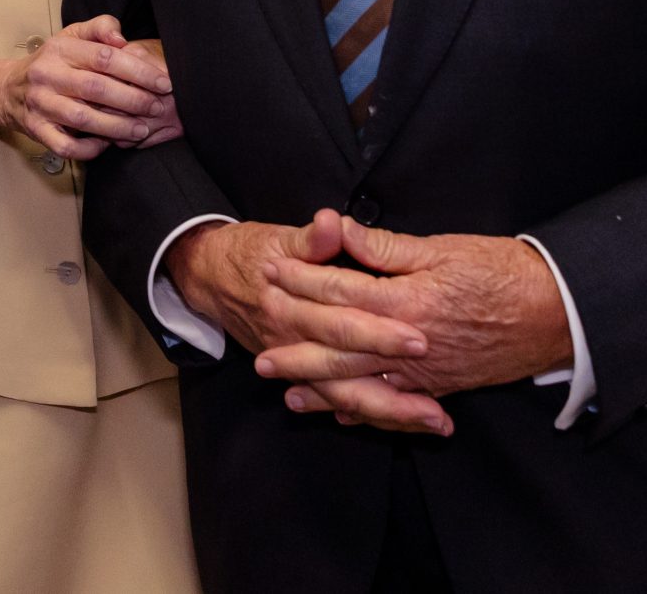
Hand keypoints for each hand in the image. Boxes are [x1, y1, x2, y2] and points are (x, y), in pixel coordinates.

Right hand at [0, 14, 174, 159]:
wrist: (7, 89)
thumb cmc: (51, 61)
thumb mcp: (71, 36)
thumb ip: (100, 28)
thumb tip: (122, 39)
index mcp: (60, 49)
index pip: (104, 57)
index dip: (138, 71)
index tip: (162, 82)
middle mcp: (47, 75)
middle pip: (96, 88)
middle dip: (133, 100)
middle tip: (157, 108)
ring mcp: (40, 104)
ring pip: (82, 119)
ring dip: (117, 127)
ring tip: (141, 130)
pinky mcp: (35, 130)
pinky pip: (64, 145)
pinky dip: (88, 148)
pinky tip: (106, 144)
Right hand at [163, 214, 438, 430]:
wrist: (209, 276)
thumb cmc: (252, 252)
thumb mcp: (279, 237)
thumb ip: (311, 238)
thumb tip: (332, 222)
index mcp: (291, 304)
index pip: (341, 320)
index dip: (379, 332)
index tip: (419, 339)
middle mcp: (292, 340)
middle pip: (346, 371)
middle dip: (393, 390)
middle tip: (437, 405)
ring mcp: (296, 362)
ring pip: (343, 396)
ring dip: (389, 412)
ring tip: (435, 422)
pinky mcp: (300, 373)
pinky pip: (336, 400)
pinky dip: (368, 415)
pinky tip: (404, 423)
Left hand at [258, 220, 572, 431]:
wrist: (558, 312)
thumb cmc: (503, 271)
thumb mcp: (444, 248)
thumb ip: (387, 248)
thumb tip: (340, 230)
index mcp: (410, 299)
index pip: (342, 290)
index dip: (303, 279)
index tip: (271, 271)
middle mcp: (413, 342)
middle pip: (343, 348)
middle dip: (299, 350)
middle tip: (260, 354)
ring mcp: (428, 370)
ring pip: (365, 384)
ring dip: (324, 389)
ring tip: (288, 394)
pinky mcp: (444, 385)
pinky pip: (397, 402)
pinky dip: (368, 409)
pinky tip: (343, 413)